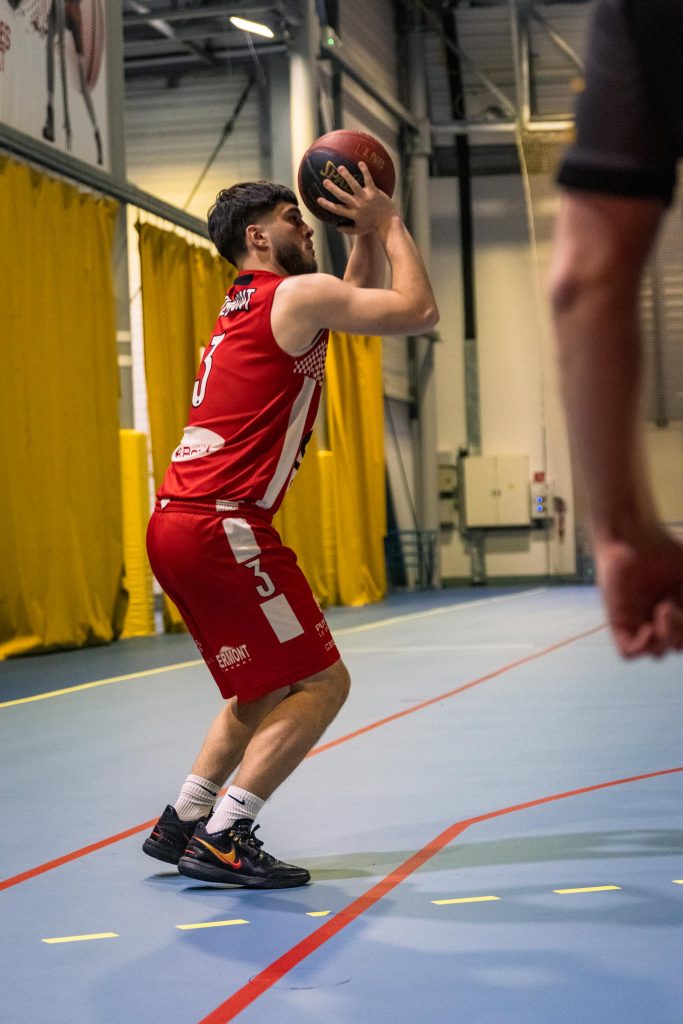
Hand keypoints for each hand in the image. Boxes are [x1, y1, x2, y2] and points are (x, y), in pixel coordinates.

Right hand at [317, 161, 397, 234]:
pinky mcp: (374, 192)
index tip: (318, 199)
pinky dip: (365, 171)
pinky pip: (368, 179)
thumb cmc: (373, 226)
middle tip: (325, 181)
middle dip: (333, 188)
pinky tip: (360, 162)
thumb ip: (347, 229)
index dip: (327, 205)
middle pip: (342, 196)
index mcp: (352, 214)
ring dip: (346, 176)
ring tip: (340, 168)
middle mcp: (357, 205)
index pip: (337, 209)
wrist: (388, 222)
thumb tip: (336, 227)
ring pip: (354, 185)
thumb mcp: (359, 230)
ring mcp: (366, 198)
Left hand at [594, 530, 682, 657]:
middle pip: (674, 647)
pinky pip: (627, 652)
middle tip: (672, 606)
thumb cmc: (663, 549)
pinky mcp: (617, 621)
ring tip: (664, 610)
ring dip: (666, 639)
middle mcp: (655, 619)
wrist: (632, 535)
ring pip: (656, 653)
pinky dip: (643, 647)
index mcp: (673, 611)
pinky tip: (649, 627)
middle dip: (680, 633)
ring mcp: (637, 621)